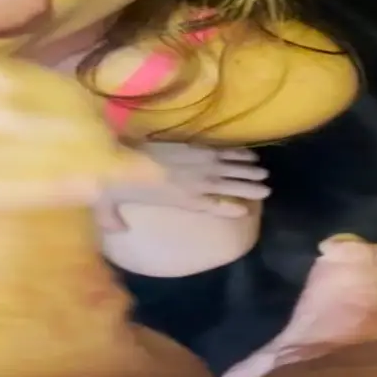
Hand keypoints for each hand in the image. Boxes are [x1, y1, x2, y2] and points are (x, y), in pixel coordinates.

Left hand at [93, 142, 270, 231]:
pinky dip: (235, 152)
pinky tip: (248, 153)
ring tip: (264, 173)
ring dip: (247, 170)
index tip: (243, 210)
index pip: (211, 207)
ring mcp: (194, 164)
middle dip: (248, 188)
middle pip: (227, 186)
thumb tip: (119, 230)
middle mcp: (192, 184)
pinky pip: (219, 150)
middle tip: (267, 189)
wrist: (114, 157)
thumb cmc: (113, 184)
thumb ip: (115, 222)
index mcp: (180, 200)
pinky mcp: (191, 146)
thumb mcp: (109, 207)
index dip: (227, 209)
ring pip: (228, 168)